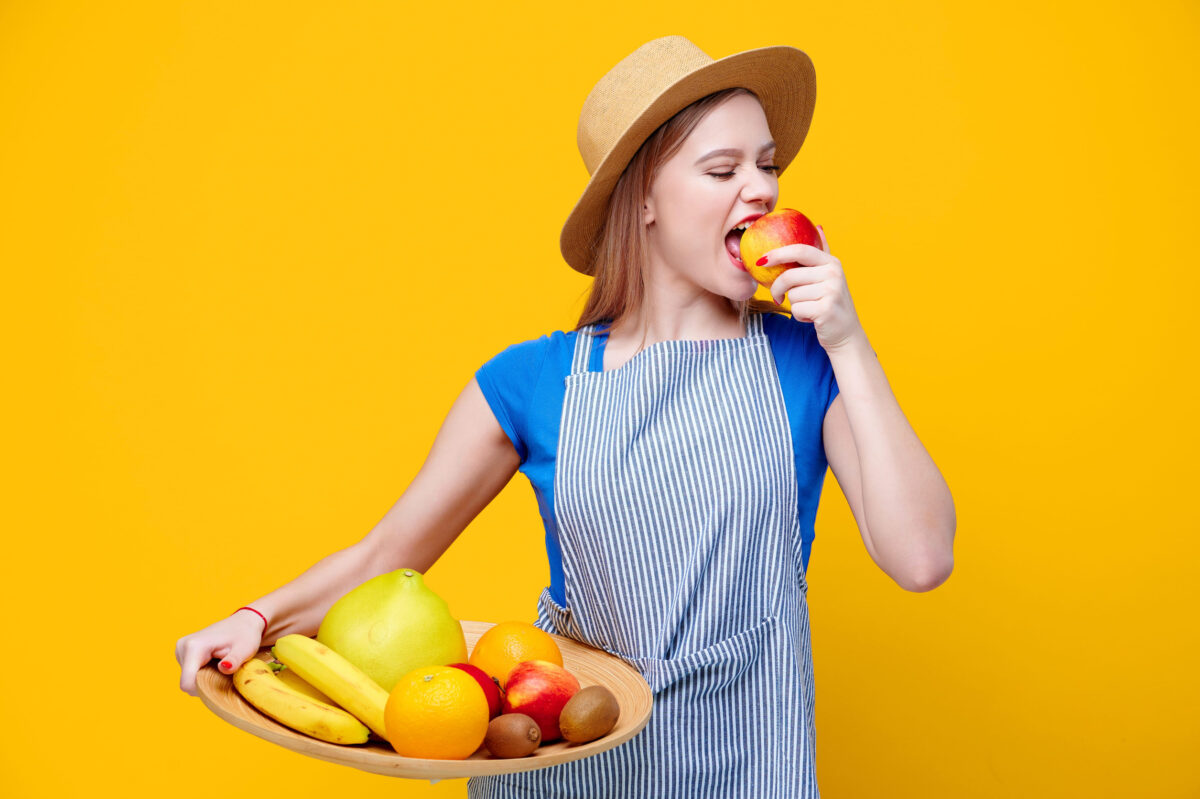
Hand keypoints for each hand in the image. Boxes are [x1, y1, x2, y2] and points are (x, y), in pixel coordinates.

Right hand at [175, 610, 264, 695]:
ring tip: (220, 665)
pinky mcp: (182, 652)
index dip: (203, 690)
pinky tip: (214, 663)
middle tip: (224, 672)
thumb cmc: (245, 635)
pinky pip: (190, 673)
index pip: (187, 683)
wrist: (243, 622)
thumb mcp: (245, 649)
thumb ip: (234, 660)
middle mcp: (182, 647)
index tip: (221, 683)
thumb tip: (224, 668)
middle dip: (205, 683)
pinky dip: (202, 673)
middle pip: (187, 681)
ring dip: (204, 678)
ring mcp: (180, 649)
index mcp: (193, 646)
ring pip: (188, 678)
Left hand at [765, 224, 863, 351]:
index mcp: (831, 262)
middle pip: (790, 275)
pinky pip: (797, 309)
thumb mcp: (829, 276)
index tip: (760, 261)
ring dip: (795, 305)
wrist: (846, 334)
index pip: (799, 250)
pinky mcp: (826, 309)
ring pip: (792, 295)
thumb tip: (818, 226)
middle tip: (777, 296)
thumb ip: (822, 253)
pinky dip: (799, 316)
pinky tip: (812, 317)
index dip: (778, 253)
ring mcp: (832, 291)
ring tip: (809, 307)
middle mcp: (833, 274)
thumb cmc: (830, 303)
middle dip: (778, 288)